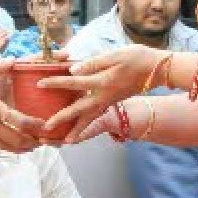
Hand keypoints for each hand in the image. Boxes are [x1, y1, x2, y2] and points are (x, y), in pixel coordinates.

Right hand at [0, 58, 42, 153]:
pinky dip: (11, 148)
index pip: (20, 121)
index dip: (35, 125)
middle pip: (18, 139)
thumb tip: (12, 59)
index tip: (45, 124)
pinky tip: (17, 146)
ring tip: (34, 146)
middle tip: (45, 141)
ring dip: (24, 148)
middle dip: (33, 141)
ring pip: (9, 146)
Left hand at [40, 45, 165, 142]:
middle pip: (79, 110)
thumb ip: (93, 63)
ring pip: (90, 118)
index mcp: (102, 82)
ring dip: (77, 129)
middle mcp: (104, 96)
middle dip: (62, 118)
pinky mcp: (112, 101)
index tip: (39, 83)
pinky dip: (87, 124)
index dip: (56, 82)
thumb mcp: (115, 55)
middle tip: (46, 127)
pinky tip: (79, 128)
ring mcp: (109, 101)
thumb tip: (73, 70)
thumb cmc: (137, 58)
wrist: (158, 69)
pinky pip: (96, 116)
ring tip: (65, 141)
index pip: (73, 82)